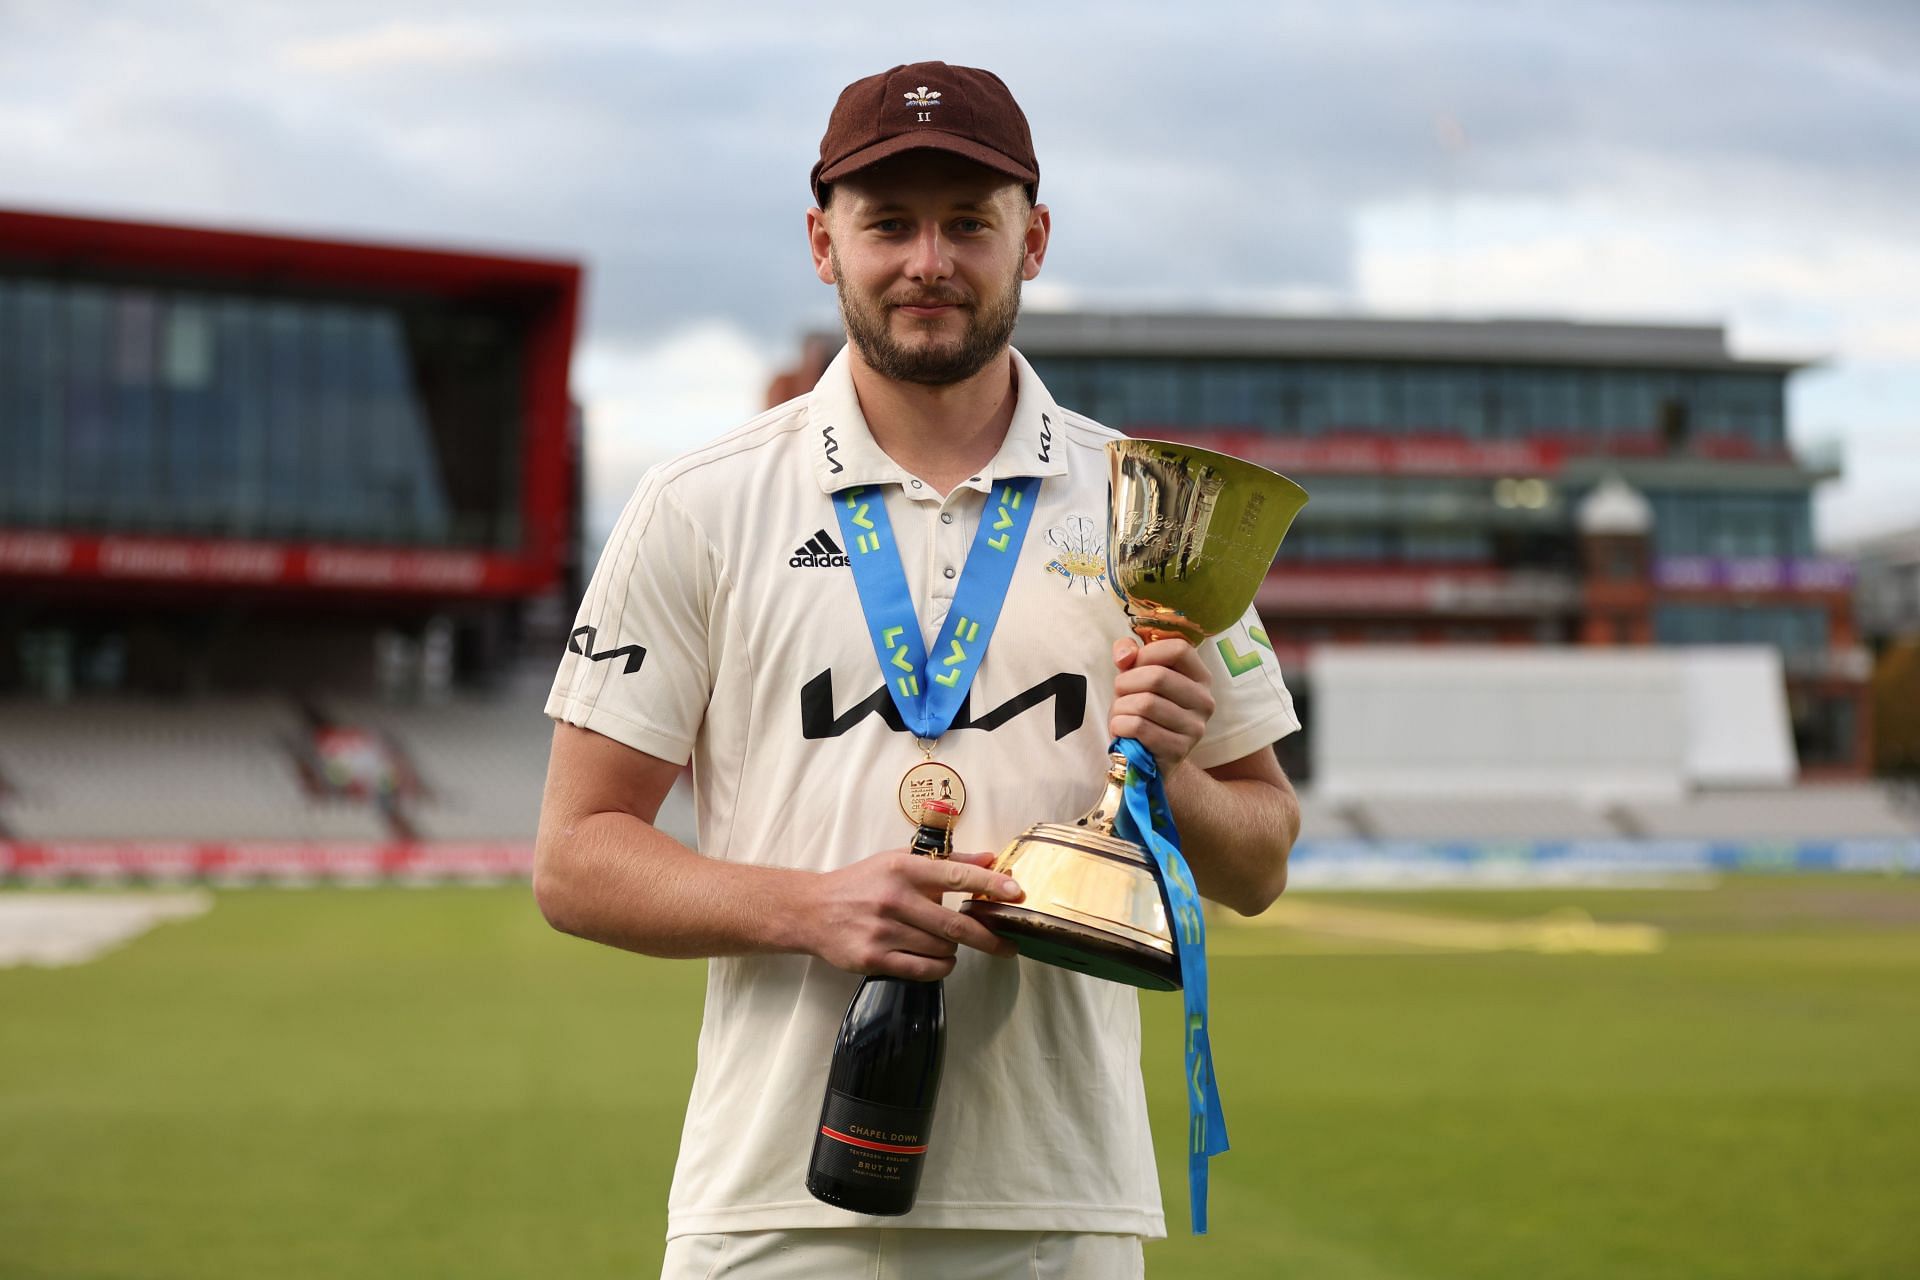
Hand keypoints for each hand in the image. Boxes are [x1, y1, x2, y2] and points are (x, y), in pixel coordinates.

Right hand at [805, 848, 1023, 979]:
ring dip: (955, 950)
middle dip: (989, 937)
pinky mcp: (874, 958)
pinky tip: (940, 960)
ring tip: (949, 943)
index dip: (990, 885)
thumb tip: (989, 860)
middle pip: (955, 924)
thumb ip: (946, 861)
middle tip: (1008, 946)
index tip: (1016, 892)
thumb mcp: (899, 861)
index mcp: (903, 868)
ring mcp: (883, 930)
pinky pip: (923, 969)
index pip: (956, 876)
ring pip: (942, 948)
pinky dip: (940, 967)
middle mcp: (894, 898)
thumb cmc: (862, 883)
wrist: (812, 910)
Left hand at [1109, 636, 1215, 771]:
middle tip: (1120, 694)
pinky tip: (1123, 729)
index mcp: (1200, 677)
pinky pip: (1139, 727)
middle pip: (1158, 676)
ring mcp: (1195, 727)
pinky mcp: (1179, 750)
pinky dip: (1120, 726)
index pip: (1179, 649)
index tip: (1132, 665)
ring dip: (1121, 707)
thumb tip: (1124, 654)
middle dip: (1126, 683)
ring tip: (1122, 714)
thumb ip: (1129, 655)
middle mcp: (1204, 701)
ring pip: (1145, 703)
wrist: (1148, 756)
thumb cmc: (1143, 711)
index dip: (1148, 653)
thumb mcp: (1135, 677)